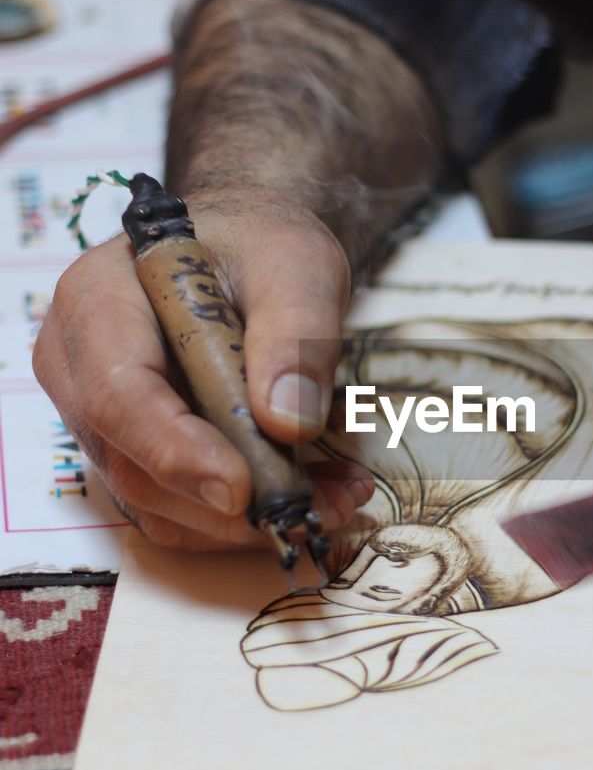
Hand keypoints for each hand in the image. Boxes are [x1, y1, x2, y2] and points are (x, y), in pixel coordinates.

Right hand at [34, 197, 372, 551]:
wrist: (248, 253)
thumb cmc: (260, 247)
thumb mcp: (297, 265)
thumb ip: (295, 333)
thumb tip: (287, 422)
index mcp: (98, 301)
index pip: (120, 395)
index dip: (177, 451)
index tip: (243, 488)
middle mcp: (79, 367)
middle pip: (133, 463)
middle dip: (228, 501)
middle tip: (323, 504)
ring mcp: (100, 419)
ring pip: (156, 502)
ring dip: (245, 521)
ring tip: (335, 498)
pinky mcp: (133, 455)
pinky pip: (177, 512)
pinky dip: (241, 522)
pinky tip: (312, 495)